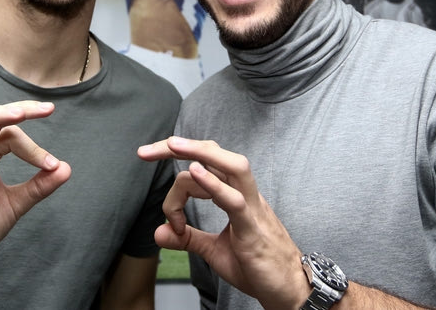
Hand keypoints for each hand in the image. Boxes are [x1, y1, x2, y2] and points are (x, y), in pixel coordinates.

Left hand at [137, 136, 308, 309]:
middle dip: (181, 147)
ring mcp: (252, 209)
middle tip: (146, 152)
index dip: (177, 182)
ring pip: (232, 167)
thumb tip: (158, 232)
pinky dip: (214, 184)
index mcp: (237, 195)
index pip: (205, 165)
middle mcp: (246, 194)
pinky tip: (195, 172)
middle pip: (216, 155)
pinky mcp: (252, 229)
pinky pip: (235, 200)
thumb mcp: (215, 251)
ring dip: (199, 152)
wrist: (289, 291)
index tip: (167, 217)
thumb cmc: (258, 268)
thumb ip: (188, 238)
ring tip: (172, 145)